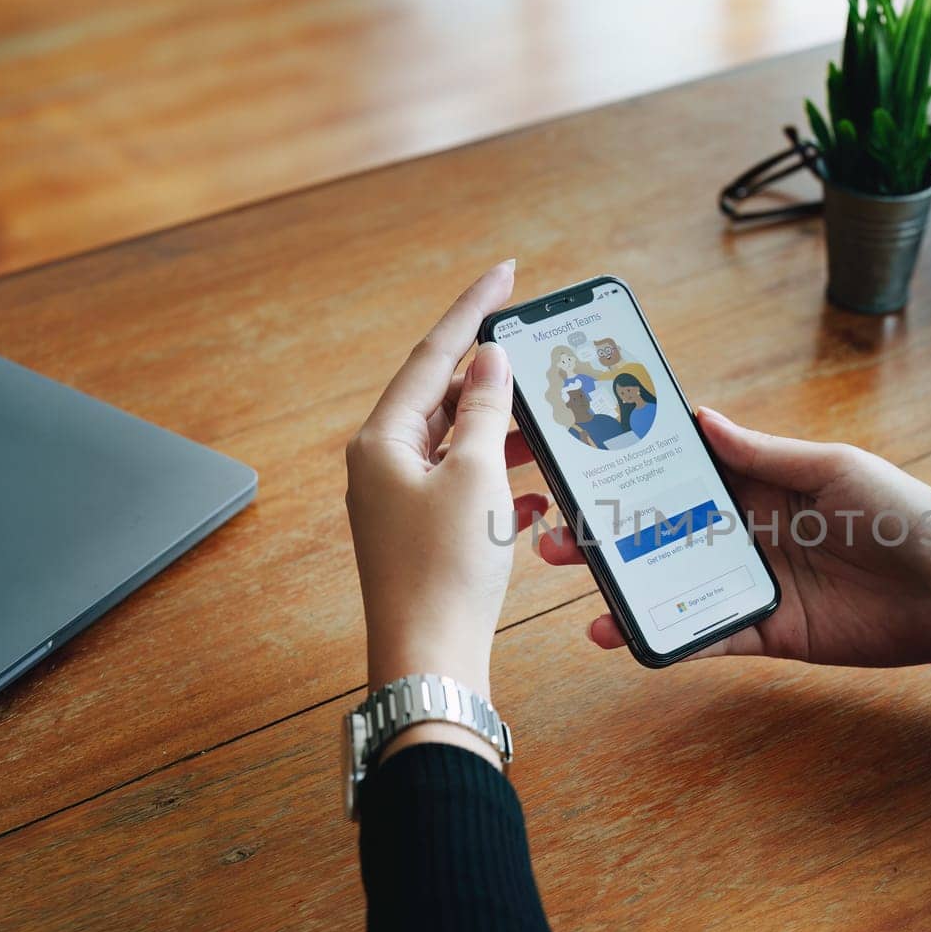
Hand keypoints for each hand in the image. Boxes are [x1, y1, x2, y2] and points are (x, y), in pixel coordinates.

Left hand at [345, 261, 546, 767]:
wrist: (430, 659)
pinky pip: (465, 488)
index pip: (433, 354)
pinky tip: (536, 492)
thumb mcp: (475, 475)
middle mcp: (383, 464)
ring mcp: (401, 501)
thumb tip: (488, 359)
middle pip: (441, 396)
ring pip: (457, 444)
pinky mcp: (424, 535)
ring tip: (547, 418)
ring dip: (502, 430)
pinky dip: (501, 481)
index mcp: (383, 440)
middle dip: (491, 374)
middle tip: (535, 344)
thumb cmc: (445, 571)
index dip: (473, 309)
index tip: (506, 272)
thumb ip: (484, 410)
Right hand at [538, 407, 930, 667]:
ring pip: (669, 582)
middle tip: (550, 527)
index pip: (683, 473)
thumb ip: (764, 455)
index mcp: (761, 485)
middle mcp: (746, 532)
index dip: (635, 467)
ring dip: (618, 581)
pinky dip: (661, 637)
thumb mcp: (834, 470)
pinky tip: (618, 633)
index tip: (582, 457)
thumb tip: (700, 419)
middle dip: (605, 529)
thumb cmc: (906, 515)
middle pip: (661, 530)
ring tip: (568, 580)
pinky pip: (702, 634)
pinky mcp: (765, 631)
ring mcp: (751, 583)